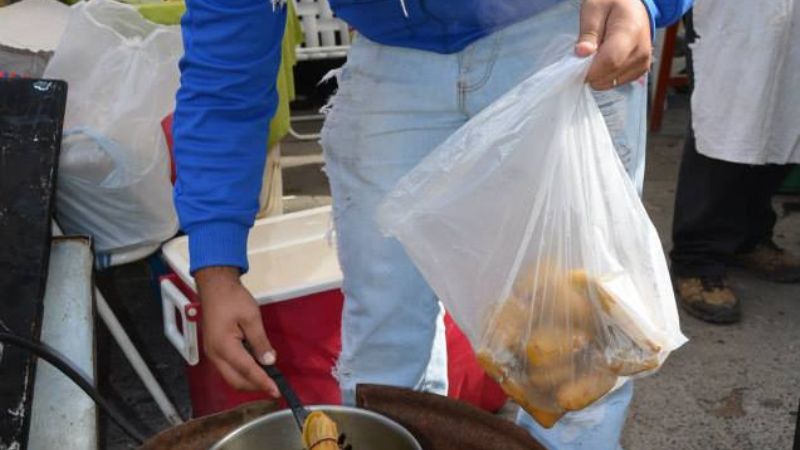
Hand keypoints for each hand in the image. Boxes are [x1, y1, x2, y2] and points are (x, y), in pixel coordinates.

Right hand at [195, 266, 278, 395]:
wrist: (214, 287)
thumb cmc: (233, 299)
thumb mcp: (251, 317)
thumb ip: (260, 341)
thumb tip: (269, 361)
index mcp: (224, 347)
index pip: (247, 370)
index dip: (263, 382)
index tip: (276, 391)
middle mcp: (215, 355)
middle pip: (235, 380)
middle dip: (254, 386)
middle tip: (273, 386)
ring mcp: (212, 353)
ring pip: (230, 376)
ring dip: (248, 380)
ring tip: (266, 378)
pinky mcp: (214, 350)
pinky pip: (228, 368)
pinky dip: (242, 372)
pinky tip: (255, 367)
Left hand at [575, 0, 651, 89]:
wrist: (633, 7)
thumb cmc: (611, 5)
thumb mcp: (593, 9)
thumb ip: (588, 32)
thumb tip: (582, 53)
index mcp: (631, 33)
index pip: (609, 62)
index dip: (588, 69)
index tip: (574, 64)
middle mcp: (641, 52)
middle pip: (607, 76)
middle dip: (589, 71)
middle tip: (585, 54)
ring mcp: (642, 65)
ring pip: (608, 83)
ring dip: (596, 74)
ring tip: (597, 53)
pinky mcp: (639, 72)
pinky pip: (614, 83)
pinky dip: (604, 76)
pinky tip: (605, 60)